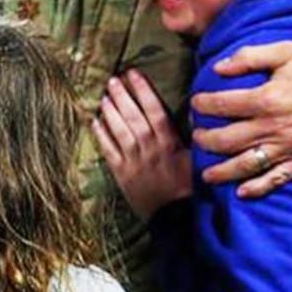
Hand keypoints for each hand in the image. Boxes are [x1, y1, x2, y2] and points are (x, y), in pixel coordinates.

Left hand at [92, 69, 190, 218]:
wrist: (176, 218)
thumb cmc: (191, 188)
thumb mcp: (197, 159)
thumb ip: (193, 137)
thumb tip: (194, 112)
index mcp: (169, 142)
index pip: (154, 109)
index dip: (143, 89)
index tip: (134, 74)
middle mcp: (149, 148)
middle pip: (133, 116)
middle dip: (122, 96)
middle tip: (113, 80)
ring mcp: (134, 161)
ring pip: (119, 130)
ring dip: (110, 111)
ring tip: (104, 96)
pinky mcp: (122, 174)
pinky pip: (109, 151)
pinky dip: (100, 135)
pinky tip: (94, 122)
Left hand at [191, 41, 291, 198]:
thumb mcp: (284, 51)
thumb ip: (249, 57)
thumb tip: (218, 68)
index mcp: (267, 99)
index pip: (223, 105)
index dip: (204, 105)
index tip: (195, 104)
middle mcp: (274, 127)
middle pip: (228, 140)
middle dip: (206, 140)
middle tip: (196, 138)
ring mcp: (289, 147)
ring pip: (248, 164)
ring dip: (223, 171)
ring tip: (206, 174)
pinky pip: (278, 178)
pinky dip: (259, 187)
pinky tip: (242, 192)